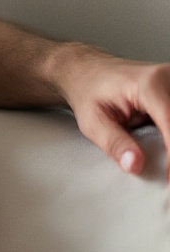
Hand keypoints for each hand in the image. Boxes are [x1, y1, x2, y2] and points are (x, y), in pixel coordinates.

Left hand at [57, 47, 169, 181]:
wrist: (88, 72)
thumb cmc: (89, 93)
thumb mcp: (93, 123)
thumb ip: (115, 144)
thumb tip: (135, 165)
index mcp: (149, 85)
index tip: (169, 179)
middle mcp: (169, 77)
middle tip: (167, 177)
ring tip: (166, 166)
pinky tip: (165, 151)